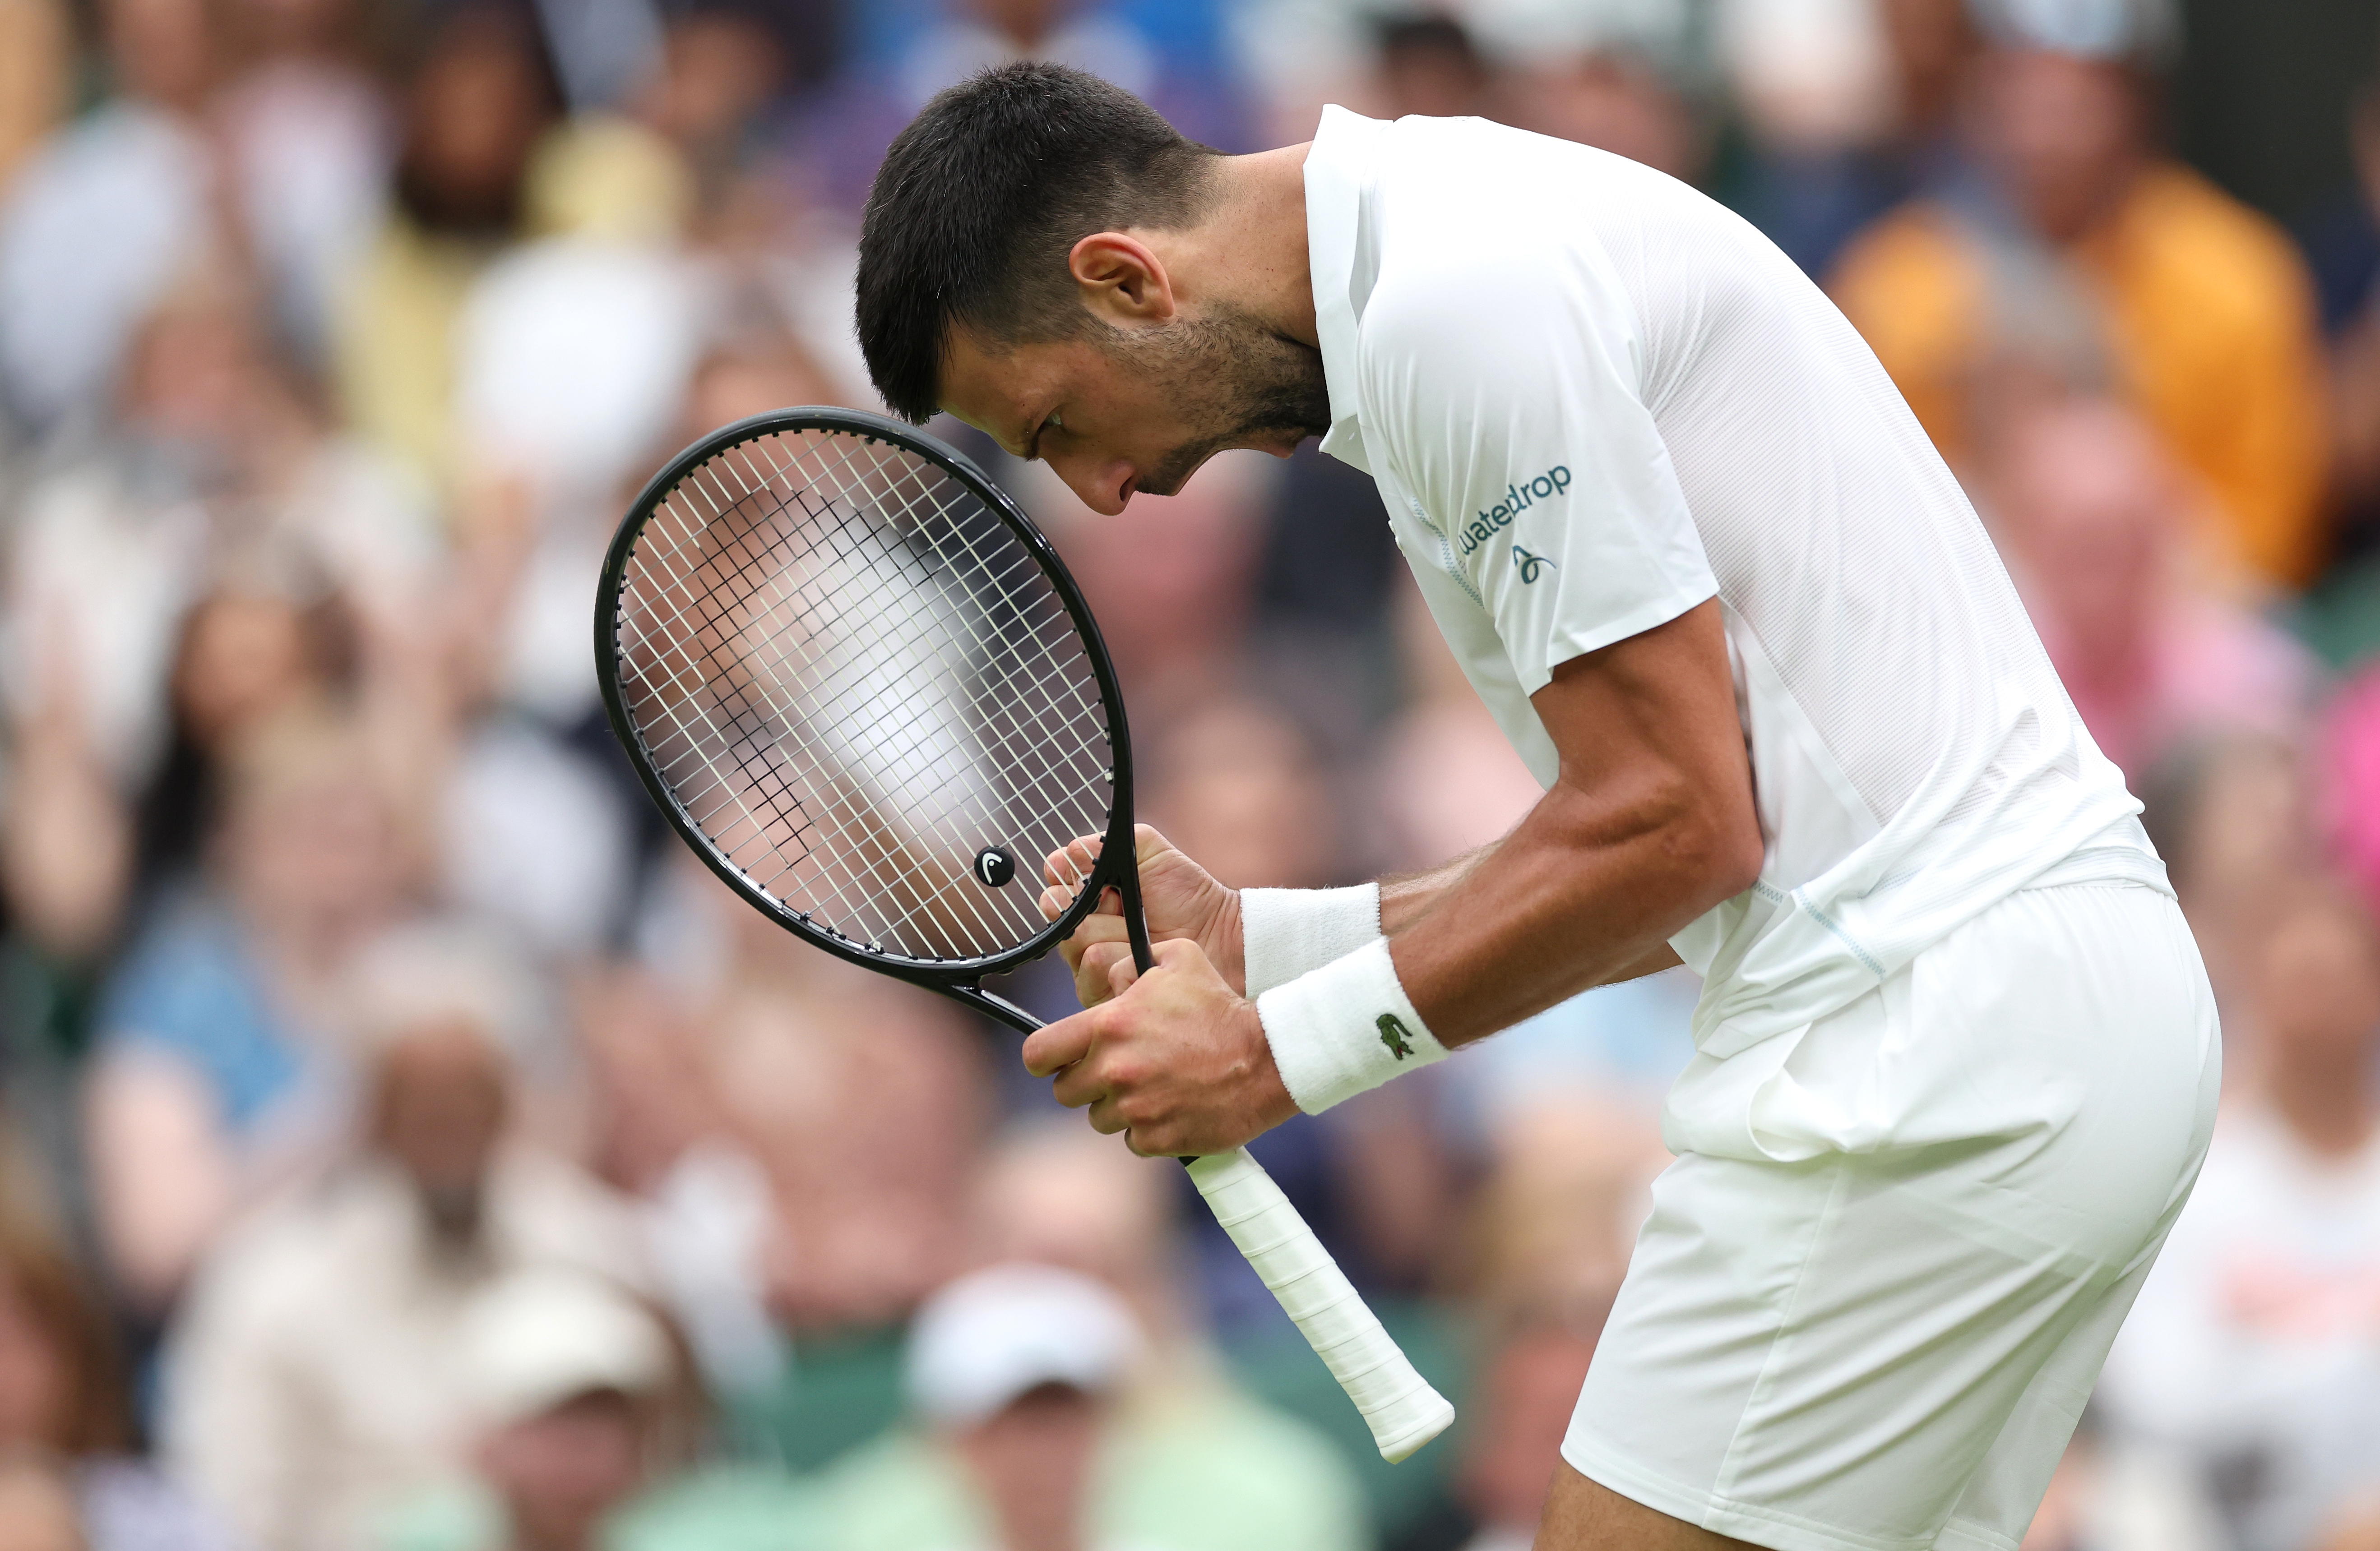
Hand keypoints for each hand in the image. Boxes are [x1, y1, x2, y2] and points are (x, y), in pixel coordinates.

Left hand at [1020, 939, 1295, 1156]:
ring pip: (1100, 1117)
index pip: (1039, 1053)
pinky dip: (1147, 1129)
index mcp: (1110, 1026)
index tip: (1055, 1058)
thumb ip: (1135, 961)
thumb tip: (1111, 968)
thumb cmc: (1221, 1006)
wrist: (1267, 1058)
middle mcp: (1115, 1070)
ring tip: (1152, 1085)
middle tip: (1114, 1071)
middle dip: (1084, 1082)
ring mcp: (1135, 1109)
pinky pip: (1134, 1140)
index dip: (1043, 1057)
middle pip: (1066, 1092)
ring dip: (1117, 1105)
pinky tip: (1173, 1106)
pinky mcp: (1157, 1138)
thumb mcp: (1180, 960)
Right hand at [1038, 825, 1242, 1005]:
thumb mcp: (1149, 851)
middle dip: (1097, 909)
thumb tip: (1068, 851)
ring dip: (1116, 935)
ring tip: (1143, 934)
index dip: (1066, 883)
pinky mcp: (1104, 993)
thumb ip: (1105, 843)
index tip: (1094, 881)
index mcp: (1089, 899)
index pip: (1052, 889)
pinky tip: (1143, 958)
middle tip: (1124, 907)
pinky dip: (1122, 963)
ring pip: (1078, 945)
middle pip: (1058, 919)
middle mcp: (1084, 931)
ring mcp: (1091, 964)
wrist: (1219, 935)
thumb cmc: (1187, 894)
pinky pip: (1093, 976)